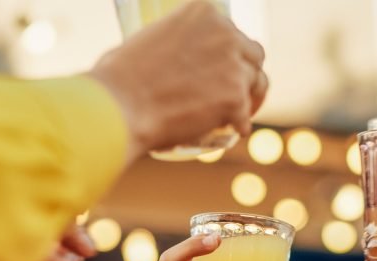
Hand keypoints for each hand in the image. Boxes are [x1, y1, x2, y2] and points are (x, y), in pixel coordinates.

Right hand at [89, 0, 266, 159]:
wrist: (119, 107)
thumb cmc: (119, 79)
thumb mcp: (149, 39)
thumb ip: (174, 43)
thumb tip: (175, 61)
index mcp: (202, 12)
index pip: (230, 30)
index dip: (230, 51)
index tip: (223, 67)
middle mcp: (224, 33)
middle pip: (252, 53)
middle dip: (246, 71)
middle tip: (238, 90)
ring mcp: (232, 67)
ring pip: (257, 82)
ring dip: (250, 97)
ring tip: (241, 112)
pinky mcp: (234, 100)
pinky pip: (246, 116)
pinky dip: (239, 125)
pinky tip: (234, 131)